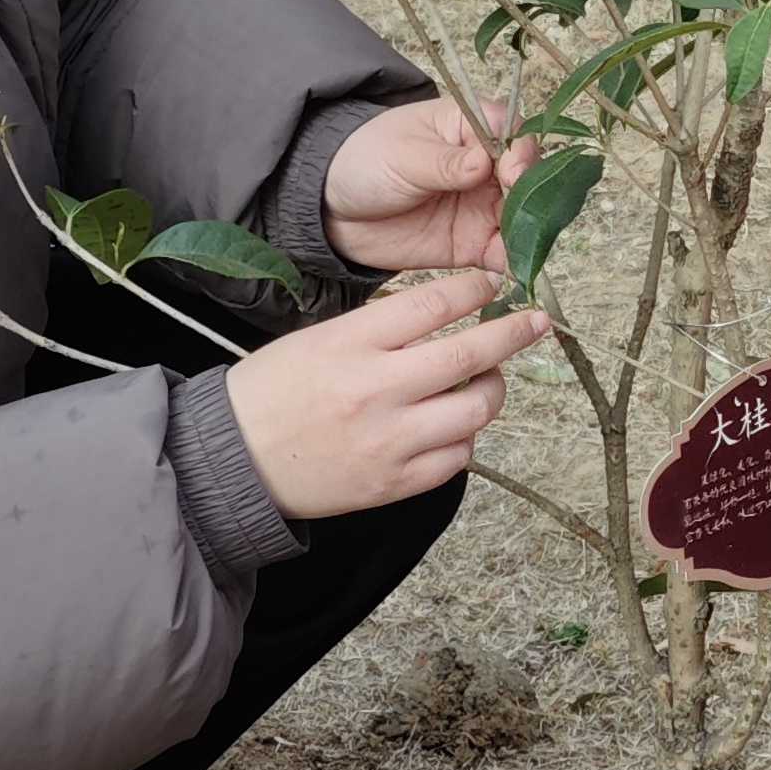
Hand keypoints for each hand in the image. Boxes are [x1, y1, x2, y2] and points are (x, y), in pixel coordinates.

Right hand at [228, 271, 549, 518]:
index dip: (475, 290)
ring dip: (493, 390)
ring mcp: (388, 440)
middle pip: (468, 355)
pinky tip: (455, 426)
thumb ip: (380, 328)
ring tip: (488, 380)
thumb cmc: (272, 392)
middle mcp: (375, 389)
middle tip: (536, 322)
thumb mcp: (318, 338)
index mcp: (352, 343)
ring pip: (474, 411)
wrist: (233, 461)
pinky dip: (465, 438)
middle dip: (513, 334)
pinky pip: (456, 458)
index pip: (434, 304)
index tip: (495, 285)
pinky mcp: (393, 484)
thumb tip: (444, 312)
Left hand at [324, 98, 531, 274]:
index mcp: (473, 128)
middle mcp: (488, 167)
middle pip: (530, 179)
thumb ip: (444, 162)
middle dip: (533, 197)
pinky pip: (505, 253)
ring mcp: (485, 206)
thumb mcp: (402, 154)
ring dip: (531, 233)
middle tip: (520, 215)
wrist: (332, 208)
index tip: (512, 173)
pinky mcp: (476, 243)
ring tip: (524, 247)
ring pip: (525, 218)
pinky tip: (516, 270)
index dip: (521, 153)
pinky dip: (515, 263)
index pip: (515, 134)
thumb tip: (483, 163)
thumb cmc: (366, 161)